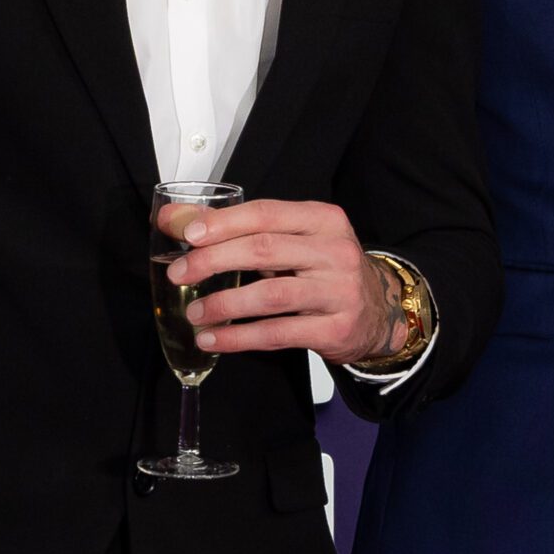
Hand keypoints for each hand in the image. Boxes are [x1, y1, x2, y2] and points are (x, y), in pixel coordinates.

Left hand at [158, 199, 405, 366]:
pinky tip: (213, 339)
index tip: (188, 234)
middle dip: (213, 260)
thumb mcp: (294, 240)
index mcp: (324, 220)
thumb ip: (239, 229)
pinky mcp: (335, 329)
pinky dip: (239, 338)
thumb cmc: (324, 270)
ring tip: (194, 313)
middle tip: (179, 273)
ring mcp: (339, 291)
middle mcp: (335, 252)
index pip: (267, 213)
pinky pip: (278, 333)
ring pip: (271, 295)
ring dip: (224, 304)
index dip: (224, 222)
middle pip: (264, 249)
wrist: (378, 312)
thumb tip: (175, 218)